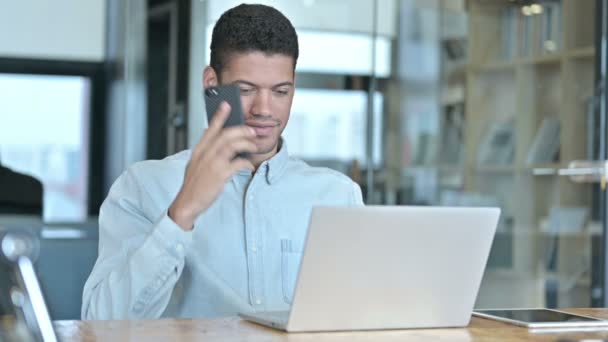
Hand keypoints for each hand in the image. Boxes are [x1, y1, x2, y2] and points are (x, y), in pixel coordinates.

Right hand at [168, 102, 256, 229]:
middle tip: (251, 130)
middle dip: (241, 130)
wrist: (187, 203)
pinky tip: (249, 166)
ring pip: (231, 145)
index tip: (226, 105)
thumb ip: (205, 151)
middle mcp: (204, 154)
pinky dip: (245, 163)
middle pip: (225, 134)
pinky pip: (237, 163)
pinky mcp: (218, 174)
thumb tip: (214, 137)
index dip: (219, 116)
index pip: (210, 128)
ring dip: (246, 143)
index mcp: (199, 150)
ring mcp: (211, 163)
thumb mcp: (196, 164)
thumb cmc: (194, 185)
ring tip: (253, 146)